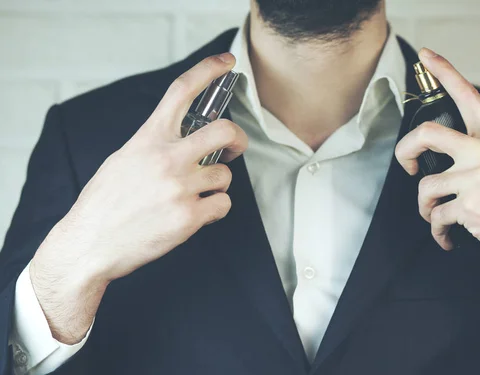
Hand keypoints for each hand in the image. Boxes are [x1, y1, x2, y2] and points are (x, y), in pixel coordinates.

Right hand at [29, 52, 247, 343]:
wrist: (89, 245)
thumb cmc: (105, 203)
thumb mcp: (123, 159)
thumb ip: (155, 144)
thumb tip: (184, 140)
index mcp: (149, 139)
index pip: (182, 92)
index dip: (208, 71)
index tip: (227, 62)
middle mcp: (167, 158)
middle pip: (224, 131)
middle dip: (237, 139)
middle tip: (235, 147)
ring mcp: (180, 187)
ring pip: (225, 175)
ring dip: (216, 185)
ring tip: (194, 195)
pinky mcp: (189, 216)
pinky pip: (223, 204)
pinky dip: (215, 209)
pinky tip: (196, 213)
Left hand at [395, 48, 479, 334]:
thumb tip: (454, 147)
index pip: (468, 95)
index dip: (444, 72)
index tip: (426, 57)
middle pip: (426, 134)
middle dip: (405, 151)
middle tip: (409, 166)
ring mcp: (478, 177)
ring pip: (426, 185)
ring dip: (426, 207)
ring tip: (436, 215)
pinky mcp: (470, 205)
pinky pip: (436, 216)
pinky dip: (437, 230)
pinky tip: (448, 236)